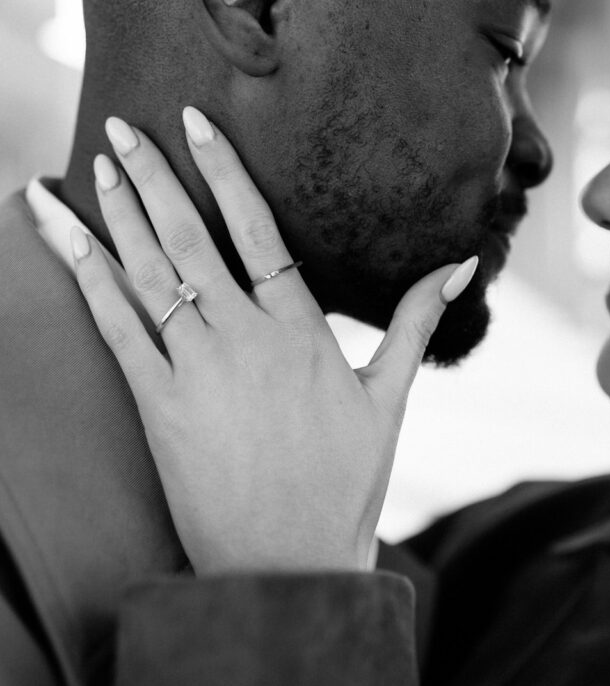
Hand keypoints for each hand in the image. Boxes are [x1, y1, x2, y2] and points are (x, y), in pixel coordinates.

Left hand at [71, 108, 476, 573]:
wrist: (289, 564)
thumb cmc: (344, 482)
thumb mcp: (389, 396)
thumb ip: (416, 322)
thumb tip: (462, 266)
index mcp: (300, 330)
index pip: (257, 228)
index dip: (225, 169)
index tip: (195, 121)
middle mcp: (245, 338)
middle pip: (191, 238)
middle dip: (154, 175)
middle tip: (123, 125)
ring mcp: (197, 371)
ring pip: (150, 274)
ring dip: (119, 215)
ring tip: (98, 164)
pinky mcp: (157, 407)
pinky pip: (118, 331)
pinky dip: (90, 281)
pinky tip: (71, 240)